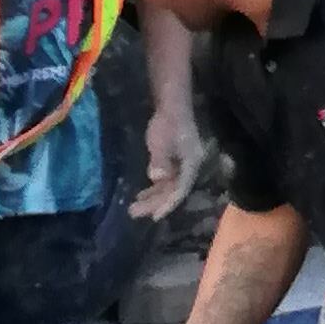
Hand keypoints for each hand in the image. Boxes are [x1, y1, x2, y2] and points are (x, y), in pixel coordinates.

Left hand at [133, 92, 203, 221]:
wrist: (171, 106)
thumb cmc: (168, 123)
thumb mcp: (162, 142)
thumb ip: (160, 160)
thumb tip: (157, 177)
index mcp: (191, 163)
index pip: (181, 188)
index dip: (168, 203)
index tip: (154, 217)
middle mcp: (189, 167)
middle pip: (173, 191)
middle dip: (155, 203)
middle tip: (134, 213)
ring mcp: (181, 165)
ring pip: (167, 188)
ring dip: (152, 199)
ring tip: (132, 209)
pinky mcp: (173, 162)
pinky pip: (164, 181)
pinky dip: (153, 190)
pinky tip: (140, 196)